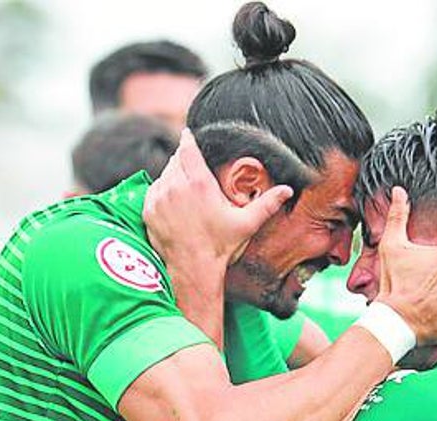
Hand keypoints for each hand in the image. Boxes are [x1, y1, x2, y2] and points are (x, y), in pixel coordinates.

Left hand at [143, 129, 291, 272]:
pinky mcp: (149, 209)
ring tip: (185, 188)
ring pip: (164, 174)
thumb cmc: (220, 246)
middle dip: (184, 160)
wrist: (193, 268)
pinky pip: (154, 190)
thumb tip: (288, 190)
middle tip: (193, 169)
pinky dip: (162, 191)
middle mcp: (176, 186)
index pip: (188, 149)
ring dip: (173, 176)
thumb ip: (267, 204)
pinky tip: (173, 201)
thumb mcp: (246, 223)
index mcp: (199, 184)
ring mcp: (160, 198)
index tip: (188, 135)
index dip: (188, 139)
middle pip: (176, 160)